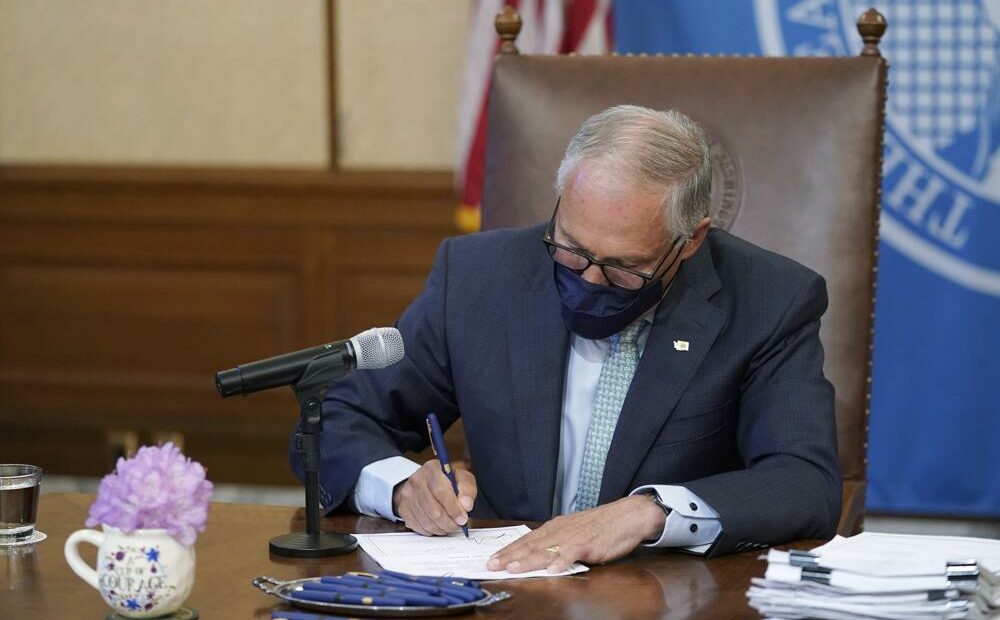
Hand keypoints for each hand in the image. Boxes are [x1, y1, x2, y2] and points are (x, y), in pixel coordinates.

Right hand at [393, 460, 475, 535]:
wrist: (427, 482)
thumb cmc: (448, 481)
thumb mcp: (463, 479)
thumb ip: (467, 491)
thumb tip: (466, 506)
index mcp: (433, 469)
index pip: (440, 491)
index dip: (453, 508)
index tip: (462, 518)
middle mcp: (417, 480)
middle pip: (433, 509)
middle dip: (448, 522)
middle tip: (457, 525)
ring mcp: (407, 495)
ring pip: (426, 520)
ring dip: (441, 528)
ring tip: (449, 526)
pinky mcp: (403, 508)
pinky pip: (418, 526)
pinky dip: (431, 530)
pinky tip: (438, 525)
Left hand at [487, 495, 664, 572]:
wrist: (626, 516)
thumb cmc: (600, 525)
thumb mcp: (573, 530)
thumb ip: (556, 541)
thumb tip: (538, 553)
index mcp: (555, 528)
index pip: (526, 540)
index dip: (508, 550)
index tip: (492, 559)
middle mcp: (560, 531)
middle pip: (530, 545)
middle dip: (510, 556)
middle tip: (492, 565)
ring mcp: (573, 537)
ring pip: (546, 550)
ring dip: (528, 559)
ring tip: (512, 568)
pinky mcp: (589, 544)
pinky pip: (573, 553)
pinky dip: (561, 561)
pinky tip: (552, 569)